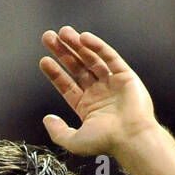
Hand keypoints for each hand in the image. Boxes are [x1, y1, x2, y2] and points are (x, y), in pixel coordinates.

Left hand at [39, 28, 157, 158]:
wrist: (131, 138)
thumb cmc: (106, 142)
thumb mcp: (74, 142)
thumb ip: (58, 132)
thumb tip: (47, 119)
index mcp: (87, 107)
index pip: (67, 86)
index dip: (55, 73)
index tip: (43, 60)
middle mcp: (99, 93)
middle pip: (77, 68)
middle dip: (63, 53)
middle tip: (48, 37)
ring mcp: (112, 83)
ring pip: (92, 59)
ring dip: (77, 45)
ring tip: (63, 32)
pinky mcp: (125, 75)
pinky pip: (110, 56)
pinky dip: (97, 46)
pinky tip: (83, 38)